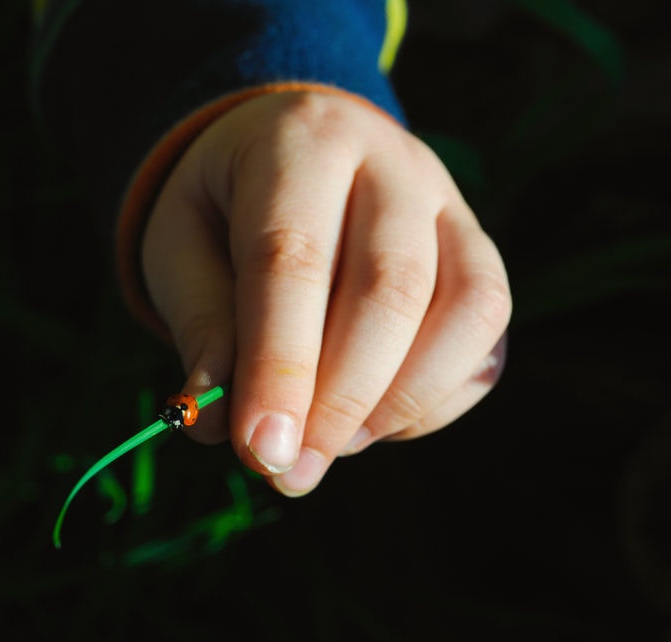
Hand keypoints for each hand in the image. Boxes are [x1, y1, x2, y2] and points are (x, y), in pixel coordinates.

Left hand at [141, 89, 510, 495]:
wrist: (284, 149)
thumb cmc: (223, 210)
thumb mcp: (180, 249)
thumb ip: (203, 328)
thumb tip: (219, 424)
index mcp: (301, 141)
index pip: (293, 259)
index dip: (279, 366)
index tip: (261, 452)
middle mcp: (392, 162)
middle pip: (392, 288)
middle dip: (341, 399)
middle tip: (291, 470)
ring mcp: (451, 206)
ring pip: (469, 309)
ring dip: (401, 401)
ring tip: (331, 443)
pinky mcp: (482, 255)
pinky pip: (489, 339)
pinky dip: (435, 401)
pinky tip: (374, 422)